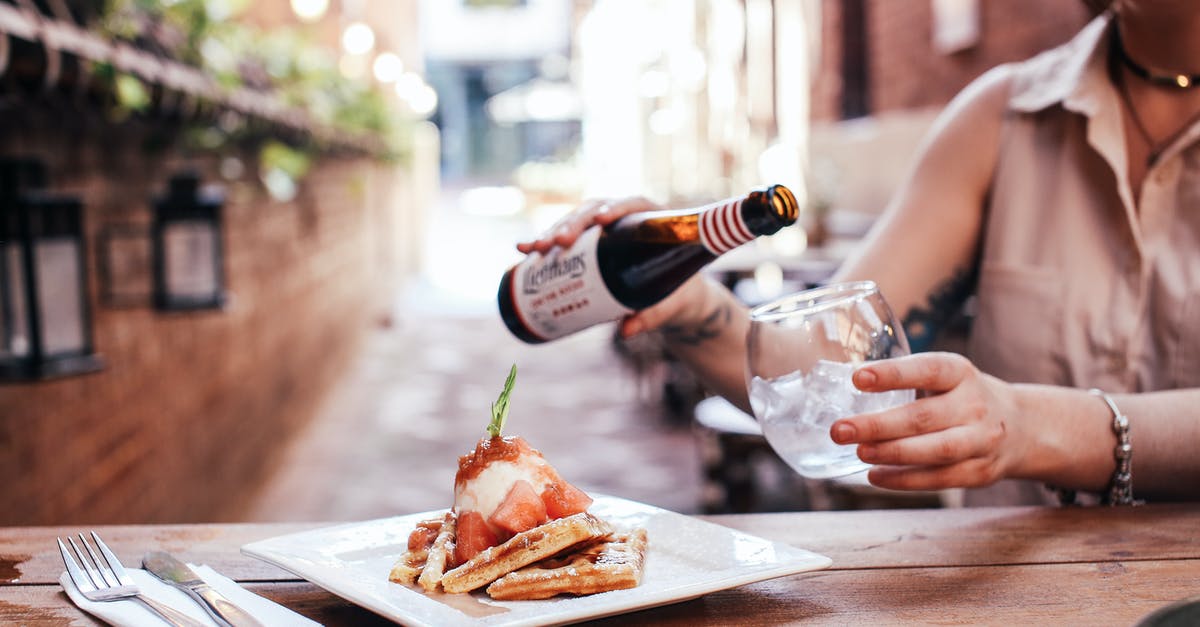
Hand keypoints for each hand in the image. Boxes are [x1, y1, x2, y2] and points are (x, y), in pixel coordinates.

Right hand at [515, 197, 716, 338]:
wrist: (676, 296)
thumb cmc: (679, 295)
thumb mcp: (671, 306)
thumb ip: (652, 317)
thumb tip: (626, 332)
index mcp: (650, 221)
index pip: (632, 205)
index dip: (615, 208)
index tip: (602, 220)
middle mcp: (624, 219)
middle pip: (594, 213)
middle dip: (572, 225)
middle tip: (557, 243)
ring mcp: (603, 231)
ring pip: (574, 224)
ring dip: (551, 233)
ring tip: (533, 249)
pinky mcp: (589, 245)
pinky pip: (564, 240)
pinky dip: (543, 243)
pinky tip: (522, 250)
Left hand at [829, 352, 1024, 490]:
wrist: (1022, 426)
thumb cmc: (962, 396)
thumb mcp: (946, 377)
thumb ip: (907, 380)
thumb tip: (844, 386)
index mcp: (961, 373)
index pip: (928, 370)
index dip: (893, 375)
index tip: (857, 378)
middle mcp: (975, 405)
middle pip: (924, 417)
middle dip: (878, 425)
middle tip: (840, 429)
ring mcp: (981, 441)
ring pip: (935, 451)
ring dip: (892, 453)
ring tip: (858, 451)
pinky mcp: (980, 472)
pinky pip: (939, 479)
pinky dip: (903, 480)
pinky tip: (874, 475)